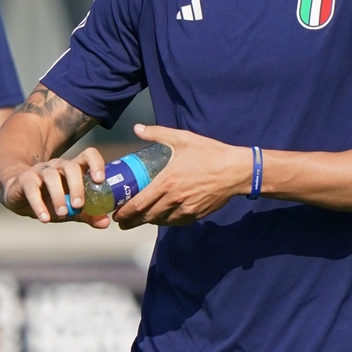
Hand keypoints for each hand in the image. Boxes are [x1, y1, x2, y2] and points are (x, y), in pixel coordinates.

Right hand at [0, 148, 111, 229]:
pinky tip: (45, 218)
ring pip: (51, 176)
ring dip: (58, 196)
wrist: (19, 196)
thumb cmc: (50, 200)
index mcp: (73, 169)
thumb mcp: (70, 209)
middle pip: (70, 167)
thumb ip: (87, 214)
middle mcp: (58, 166)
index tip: (100, 180)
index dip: (96, 164)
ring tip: (62, 214)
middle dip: (76, 186)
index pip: (88, 155)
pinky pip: (32, 189)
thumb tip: (105, 223)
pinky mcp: (24, 179)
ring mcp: (40, 171)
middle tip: (79, 205)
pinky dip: (39, 205)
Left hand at [113, 125, 249, 228]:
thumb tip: (137, 128)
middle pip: (147, 217)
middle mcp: (174, 199)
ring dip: (149, 221)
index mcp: (166, 182)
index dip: (125, 213)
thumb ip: (157, 133)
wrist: (235, 170)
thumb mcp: (182, 139)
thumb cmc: (209, 153)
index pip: (139, 203)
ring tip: (141, 219)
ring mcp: (186, 209)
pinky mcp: (197, 214)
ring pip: (161, 221)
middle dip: (132, 221)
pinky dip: (166, 222)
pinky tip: (162, 218)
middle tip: (123, 222)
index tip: (117, 215)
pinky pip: (177, 222)